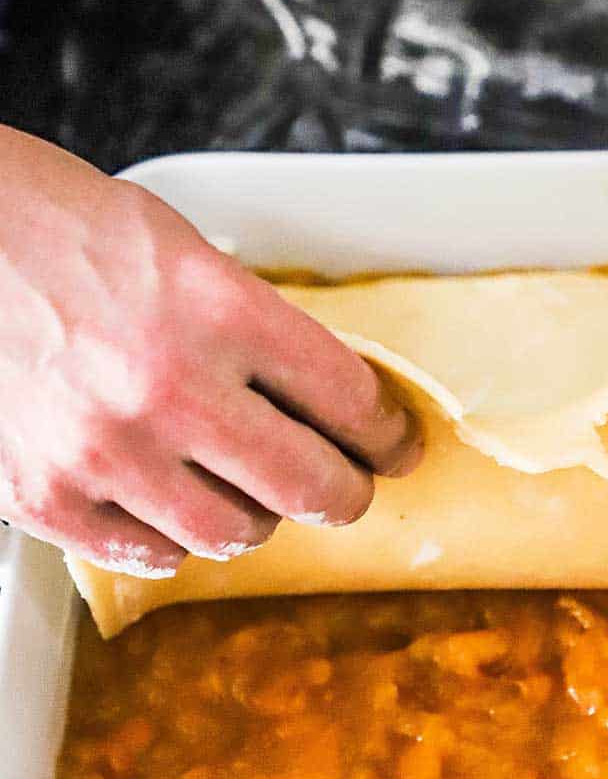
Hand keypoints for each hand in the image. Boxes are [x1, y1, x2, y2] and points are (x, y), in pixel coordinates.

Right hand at [0, 127, 420, 574]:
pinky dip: (171, 539)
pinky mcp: (44, 495)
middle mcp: (170, 388)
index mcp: (218, 309)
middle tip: (344, 487)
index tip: (393, 445)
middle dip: (343, 492)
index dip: (386, 433)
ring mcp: (104, 451)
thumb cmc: (55, 224)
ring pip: (232, 535)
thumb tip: (316, 396)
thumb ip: (251, 325)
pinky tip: (170, 510)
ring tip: (247, 493)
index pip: (348, 399)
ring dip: (255, 518)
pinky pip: (145, 553)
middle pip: (309, 485)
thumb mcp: (181, 248)